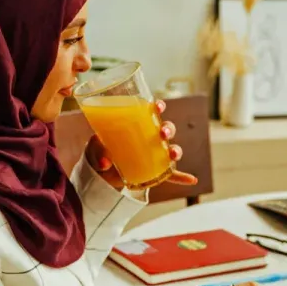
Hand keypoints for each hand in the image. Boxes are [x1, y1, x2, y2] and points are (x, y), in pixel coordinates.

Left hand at [85, 100, 199, 189]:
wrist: (100, 173)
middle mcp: (149, 138)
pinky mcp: (154, 172)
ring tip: (173, 154)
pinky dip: (181, 177)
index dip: (158, 107)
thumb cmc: (99, 153)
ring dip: (176, 150)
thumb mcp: (94, 150)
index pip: (151, 112)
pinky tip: (191, 180)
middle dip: (169, 129)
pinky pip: (171, 174)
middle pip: (166, 129)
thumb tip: (104, 163)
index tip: (158, 106)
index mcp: (137, 125)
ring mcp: (153, 155)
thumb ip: (98, 153)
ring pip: (171, 149)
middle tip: (163, 133)